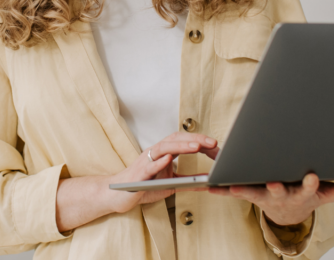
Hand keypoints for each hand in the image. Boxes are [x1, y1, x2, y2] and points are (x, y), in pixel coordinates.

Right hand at [103, 132, 218, 213]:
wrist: (117, 195)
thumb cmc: (143, 186)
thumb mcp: (170, 184)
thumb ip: (187, 181)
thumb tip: (207, 181)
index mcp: (163, 153)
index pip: (183, 141)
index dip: (199, 140)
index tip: (215, 144)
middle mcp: (154, 153)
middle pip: (175, 140)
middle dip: (194, 139)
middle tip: (212, 143)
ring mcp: (145, 162)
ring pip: (163, 148)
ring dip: (180, 146)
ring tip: (196, 146)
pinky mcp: (137, 175)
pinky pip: (148, 166)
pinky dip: (158, 162)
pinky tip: (169, 159)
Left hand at [207, 173, 333, 225]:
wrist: (289, 214)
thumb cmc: (306, 196)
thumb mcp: (327, 194)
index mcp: (302, 193)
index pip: (308, 188)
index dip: (309, 183)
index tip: (311, 177)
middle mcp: (282, 194)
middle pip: (279, 191)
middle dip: (276, 187)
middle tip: (273, 183)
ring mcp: (265, 195)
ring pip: (253, 192)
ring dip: (241, 190)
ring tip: (231, 186)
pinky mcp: (250, 194)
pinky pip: (235, 192)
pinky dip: (222, 190)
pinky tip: (210, 187)